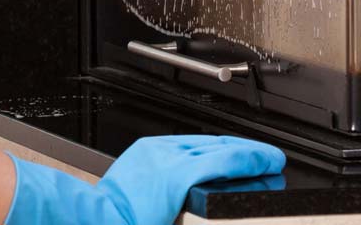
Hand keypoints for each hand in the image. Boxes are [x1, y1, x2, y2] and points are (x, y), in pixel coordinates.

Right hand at [3, 134, 286, 224]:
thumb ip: (158, 190)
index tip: (239, 157)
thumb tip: (178, 200)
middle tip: (264, 162)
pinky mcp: (182, 175)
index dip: (223, 150)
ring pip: (222, 149)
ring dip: (251, 156)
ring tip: (270, 163)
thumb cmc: (109, 218)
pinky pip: (226, 160)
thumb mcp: (134, 196)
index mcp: (147, 154)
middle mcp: (161, 151)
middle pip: (211, 143)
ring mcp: (171, 161)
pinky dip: (250, 159)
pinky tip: (268, 163)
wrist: (90, 223)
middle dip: (240, 153)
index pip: (195, 145)